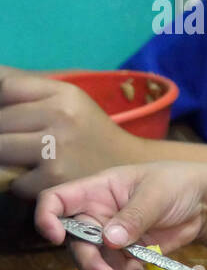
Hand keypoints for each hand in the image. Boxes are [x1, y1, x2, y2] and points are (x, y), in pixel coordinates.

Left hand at [0, 67, 144, 198]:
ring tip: (27, 159)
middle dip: (3, 133)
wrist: (130, 166)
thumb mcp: (68, 100)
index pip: (6, 86)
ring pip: (0, 149)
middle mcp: (62, 116)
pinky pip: (13, 180)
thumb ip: (28, 89)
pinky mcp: (54, 178)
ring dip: (6, 158)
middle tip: (24, 142)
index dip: (1, 103)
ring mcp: (57, 148)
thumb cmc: (90, 132)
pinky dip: (21, 182)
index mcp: (65, 94)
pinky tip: (40, 178)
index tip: (11, 117)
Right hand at [33, 162, 206, 269]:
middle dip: (92, 265)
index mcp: (96, 191)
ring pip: (104, 265)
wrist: (204, 200)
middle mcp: (98, 217)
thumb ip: (134, 215)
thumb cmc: (176, 182)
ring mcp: (113, 238)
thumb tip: (110, 239)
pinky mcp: (132, 255)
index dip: (48, 218)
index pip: (57, 201)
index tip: (56, 237)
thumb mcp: (156, 193)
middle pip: (80, 244)